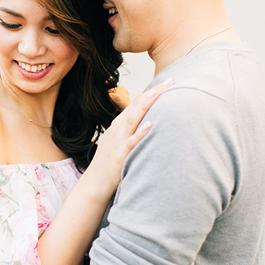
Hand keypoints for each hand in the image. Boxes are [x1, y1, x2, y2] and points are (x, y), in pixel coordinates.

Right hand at [90, 78, 173, 193]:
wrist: (95, 183)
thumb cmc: (109, 163)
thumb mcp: (118, 141)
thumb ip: (131, 131)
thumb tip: (148, 122)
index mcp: (118, 125)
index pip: (136, 103)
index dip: (151, 92)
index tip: (167, 83)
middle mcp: (118, 129)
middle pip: (136, 106)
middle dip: (153, 92)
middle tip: (170, 81)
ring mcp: (118, 141)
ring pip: (133, 119)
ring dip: (146, 105)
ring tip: (158, 93)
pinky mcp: (120, 155)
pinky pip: (131, 142)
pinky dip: (141, 132)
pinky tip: (151, 124)